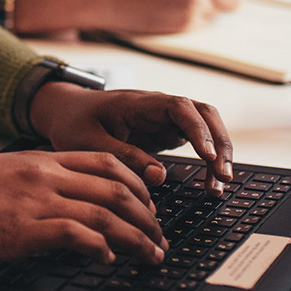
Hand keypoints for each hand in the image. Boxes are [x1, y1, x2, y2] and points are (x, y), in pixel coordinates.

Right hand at [0, 150, 167, 264]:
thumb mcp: (6, 174)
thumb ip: (40, 182)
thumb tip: (69, 203)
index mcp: (42, 159)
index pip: (106, 162)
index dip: (138, 185)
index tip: (150, 205)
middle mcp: (45, 175)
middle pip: (116, 190)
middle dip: (147, 217)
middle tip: (159, 238)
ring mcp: (36, 201)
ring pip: (105, 214)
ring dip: (136, 238)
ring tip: (150, 255)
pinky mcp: (23, 229)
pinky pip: (76, 235)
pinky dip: (100, 248)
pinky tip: (108, 260)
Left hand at [29, 82, 233, 195]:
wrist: (67, 112)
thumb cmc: (74, 122)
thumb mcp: (88, 142)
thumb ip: (122, 156)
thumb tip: (159, 175)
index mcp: (138, 103)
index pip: (179, 107)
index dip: (197, 130)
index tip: (208, 156)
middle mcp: (158, 106)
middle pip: (203, 113)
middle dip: (220, 143)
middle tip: (223, 178)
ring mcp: (165, 118)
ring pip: (206, 126)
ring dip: (219, 152)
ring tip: (219, 186)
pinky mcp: (167, 132)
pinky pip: (197, 141)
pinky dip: (209, 160)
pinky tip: (211, 182)